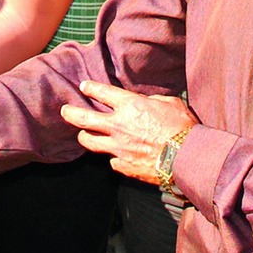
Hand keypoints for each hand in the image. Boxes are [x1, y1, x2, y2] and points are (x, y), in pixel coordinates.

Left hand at [59, 80, 196, 183]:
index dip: (90, 88)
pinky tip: (116, 157)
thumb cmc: (183, 128)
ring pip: (90, 142)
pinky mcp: (124, 166)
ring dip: (85, 137)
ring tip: (83, 135)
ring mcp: (119, 148)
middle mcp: (118, 125)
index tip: (84, 87)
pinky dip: (113, 158)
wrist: (189, 159)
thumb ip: (152, 101)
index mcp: (130, 106)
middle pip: (84, 118)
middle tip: (64, 111)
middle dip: (70, 113)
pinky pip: (112, 161)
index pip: (101, 93)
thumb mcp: (170, 103)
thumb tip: (146, 102)